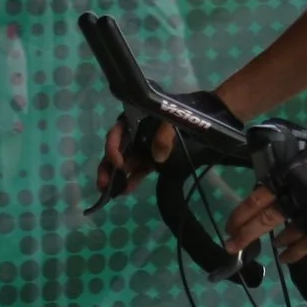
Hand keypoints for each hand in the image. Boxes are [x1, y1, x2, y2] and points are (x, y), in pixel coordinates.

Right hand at [94, 89, 237, 201]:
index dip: (113, 147)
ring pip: (125, 162)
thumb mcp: (174, 119)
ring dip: (117, 177)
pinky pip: (139, 170)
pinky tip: (126, 190)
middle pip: (116, 149)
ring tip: (110, 192)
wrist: (203, 116)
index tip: (118, 162)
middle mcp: (136, 133)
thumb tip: (157, 156)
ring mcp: (143, 147)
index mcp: (136, 118)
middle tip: (103, 183)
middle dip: (108, 167)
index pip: (118, 131)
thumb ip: (165, 134)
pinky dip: (132, 180)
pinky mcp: (152, 159)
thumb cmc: (185, 113)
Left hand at [230, 122, 306, 262]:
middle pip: (266, 218)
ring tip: (257, 249)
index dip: (240, 214)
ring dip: (270, 241)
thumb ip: (286, 176)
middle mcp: (298, 194)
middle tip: (231, 246)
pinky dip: (294, 252)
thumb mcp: (305, 161)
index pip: (257, 198)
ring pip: (285, 231)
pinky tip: (284, 257)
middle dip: (245, 234)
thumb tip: (263, 192)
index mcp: (289, 176)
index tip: (229, 226)